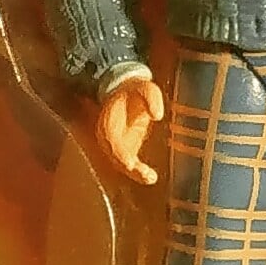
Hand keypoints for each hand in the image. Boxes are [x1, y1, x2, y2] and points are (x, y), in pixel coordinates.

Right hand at [98, 69, 165, 184]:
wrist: (127, 91)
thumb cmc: (134, 90)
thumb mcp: (144, 86)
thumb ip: (150, 97)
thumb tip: (157, 115)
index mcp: (108, 123)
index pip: (112, 143)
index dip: (120, 155)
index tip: (130, 164)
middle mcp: (110, 139)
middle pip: (115, 159)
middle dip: (129, 169)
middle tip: (146, 175)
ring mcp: (118, 146)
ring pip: (122, 166)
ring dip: (135, 174)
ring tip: (150, 177)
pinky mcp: (127, 150)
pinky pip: (131, 165)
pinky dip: (139, 173)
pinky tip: (151, 177)